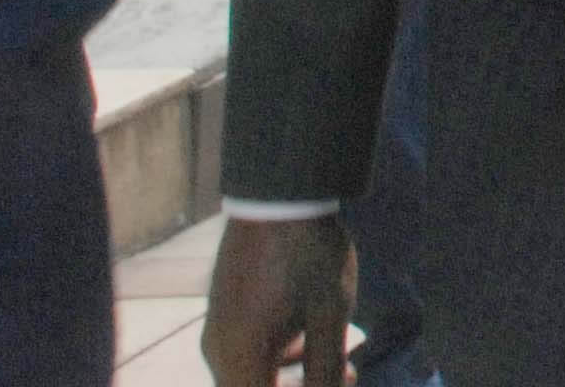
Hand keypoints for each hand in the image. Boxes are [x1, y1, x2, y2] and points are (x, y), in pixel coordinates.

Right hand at [203, 212, 352, 386]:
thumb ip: (326, 369)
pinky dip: (278, 355)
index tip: (338, 380)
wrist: (278, 195)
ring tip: (340, 353)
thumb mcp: (330, 315)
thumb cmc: (309, 255)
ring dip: (292, 374)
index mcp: (240, 358)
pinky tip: (309, 333)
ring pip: (250, 375)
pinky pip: (246, 354)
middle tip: (348, 373)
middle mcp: (218, 351)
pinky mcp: (222, 313)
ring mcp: (217, 332)